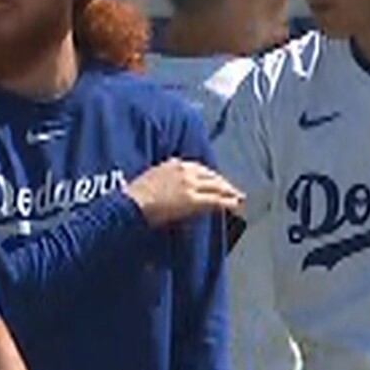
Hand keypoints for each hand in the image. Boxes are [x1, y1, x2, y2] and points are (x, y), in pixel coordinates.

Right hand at [124, 159, 243, 227]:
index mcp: (174, 164)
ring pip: (216, 186)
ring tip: (238, 198)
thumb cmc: (135, 195)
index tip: (216, 181)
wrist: (131, 203)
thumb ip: (165, 177)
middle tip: (233, 190)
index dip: (210, 176)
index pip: (199, 168)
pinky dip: (227, 202)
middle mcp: (185, 170)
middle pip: (211, 175)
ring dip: (229, 192)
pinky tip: (235, 205)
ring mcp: (190, 185)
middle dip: (223, 183)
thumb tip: (171, 186)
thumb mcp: (151, 178)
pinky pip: (214, 200)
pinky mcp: (192, 200)